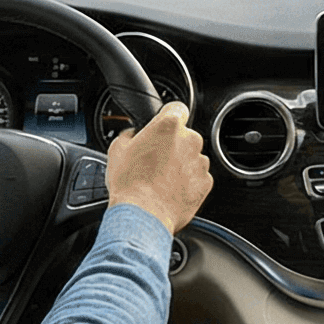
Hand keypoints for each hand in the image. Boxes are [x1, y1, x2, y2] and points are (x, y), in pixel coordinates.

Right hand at [105, 101, 211, 231]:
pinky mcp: (206, 182)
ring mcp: (200, 161)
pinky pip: (198, 176)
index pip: (177, 108)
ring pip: (192, 157)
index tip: (163, 126)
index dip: (168, 117)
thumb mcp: (117, 150)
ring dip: (181, 164)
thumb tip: (132, 134)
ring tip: (162, 179)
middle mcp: (190, 140)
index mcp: (169, 125)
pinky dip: (188, 182)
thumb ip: (130, 134)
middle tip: (155, 161)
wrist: (143, 216)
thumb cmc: (130, 184)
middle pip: (185, 135)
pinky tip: (171, 190)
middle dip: (173, 145)